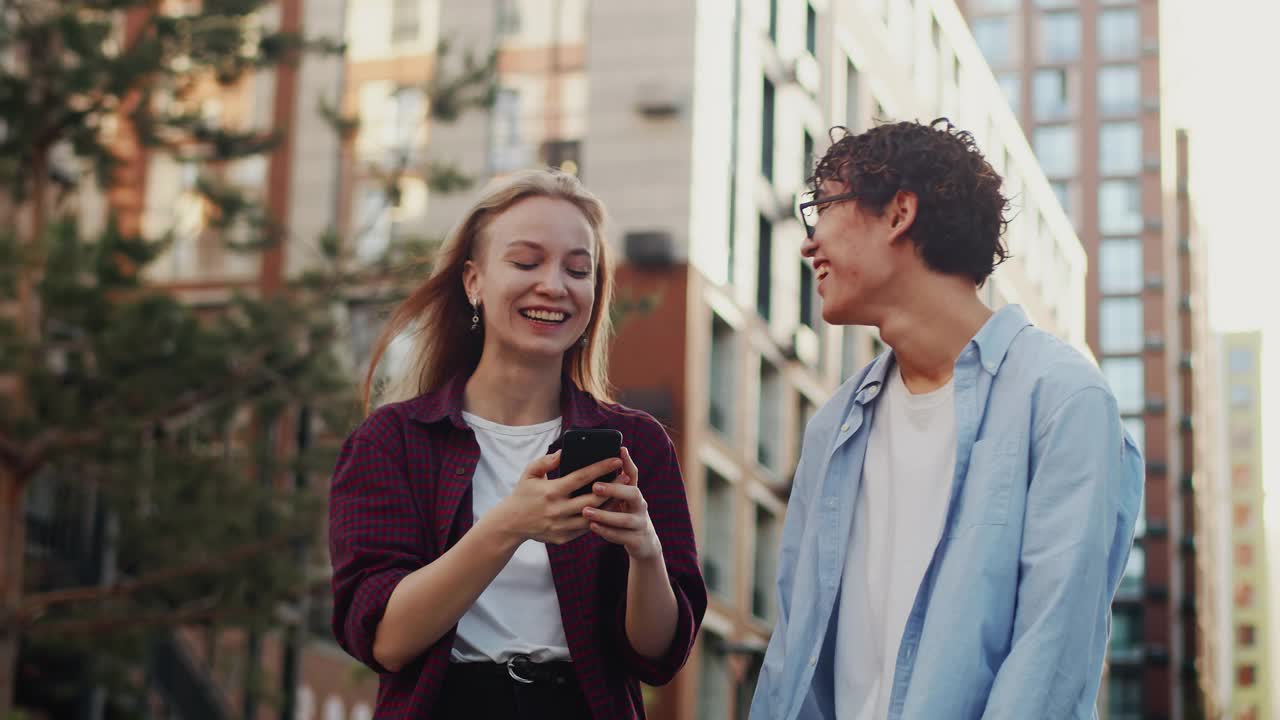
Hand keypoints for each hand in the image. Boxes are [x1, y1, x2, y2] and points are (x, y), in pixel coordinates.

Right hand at [493, 450, 620, 545]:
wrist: (510, 524)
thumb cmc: (522, 494)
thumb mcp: (529, 473)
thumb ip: (546, 461)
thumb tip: (565, 452)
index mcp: (551, 492)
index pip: (581, 477)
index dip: (601, 468)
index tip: (616, 460)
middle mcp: (558, 510)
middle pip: (593, 499)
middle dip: (613, 487)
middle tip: (626, 476)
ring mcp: (561, 526)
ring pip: (594, 516)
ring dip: (609, 505)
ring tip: (621, 493)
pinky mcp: (563, 538)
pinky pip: (586, 528)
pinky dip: (598, 519)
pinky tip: (607, 509)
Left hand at [582, 447, 661, 560]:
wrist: (643, 543)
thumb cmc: (624, 515)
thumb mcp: (620, 500)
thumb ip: (609, 486)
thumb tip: (588, 468)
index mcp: (633, 493)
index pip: (633, 474)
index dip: (628, 462)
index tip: (620, 449)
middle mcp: (640, 505)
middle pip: (633, 494)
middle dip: (615, 489)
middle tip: (595, 486)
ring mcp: (640, 523)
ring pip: (625, 519)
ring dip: (605, 515)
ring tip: (586, 511)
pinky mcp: (637, 540)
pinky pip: (622, 536)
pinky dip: (607, 532)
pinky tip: (592, 527)